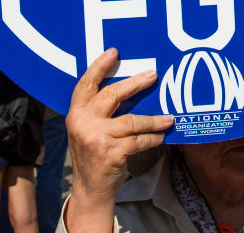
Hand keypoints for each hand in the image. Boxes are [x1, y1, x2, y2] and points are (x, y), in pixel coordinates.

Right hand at [64, 48, 173, 230]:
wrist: (90, 190)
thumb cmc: (94, 154)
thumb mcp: (88, 129)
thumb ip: (99, 111)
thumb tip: (130, 86)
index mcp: (75, 114)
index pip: (85, 85)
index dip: (99, 67)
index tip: (114, 52)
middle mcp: (82, 123)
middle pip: (111, 95)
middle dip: (134, 83)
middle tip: (152, 75)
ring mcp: (96, 138)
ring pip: (132, 121)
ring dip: (153, 120)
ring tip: (168, 118)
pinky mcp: (111, 153)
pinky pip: (139, 140)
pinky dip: (152, 138)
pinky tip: (161, 137)